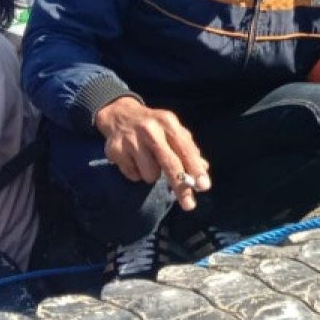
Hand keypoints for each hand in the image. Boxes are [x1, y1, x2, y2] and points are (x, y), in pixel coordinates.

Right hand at [94, 96, 211, 210]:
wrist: (119, 115)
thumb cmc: (154, 127)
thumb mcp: (172, 131)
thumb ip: (188, 149)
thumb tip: (203, 168)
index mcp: (168, 122)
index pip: (185, 148)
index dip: (195, 169)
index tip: (203, 186)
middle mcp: (150, 129)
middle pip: (169, 163)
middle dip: (181, 186)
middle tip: (189, 205)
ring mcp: (131, 140)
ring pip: (150, 174)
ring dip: (153, 175)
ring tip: (148, 162)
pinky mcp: (115, 150)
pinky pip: (133, 176)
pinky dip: (137, 173)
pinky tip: (134, 160)